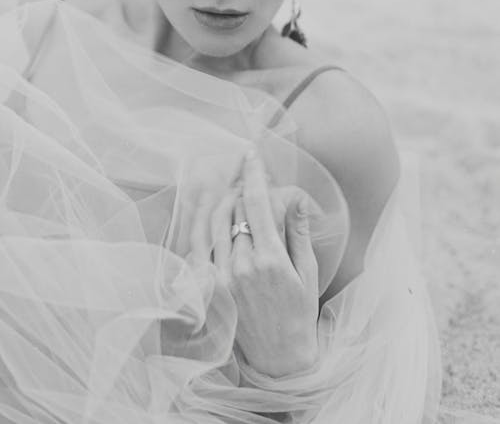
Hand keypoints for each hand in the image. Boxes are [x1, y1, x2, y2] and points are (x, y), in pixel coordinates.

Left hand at [211, 149, 319, 377]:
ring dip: (222, 200)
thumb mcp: (308, 271)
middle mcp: (242, 265)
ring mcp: (222, 277)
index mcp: (270, 258)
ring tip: (232, 190)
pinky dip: (204, 223)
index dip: (253, 173)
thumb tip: (296, 197)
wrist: (280, 358)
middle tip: (248, 175)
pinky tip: (209, 212)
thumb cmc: (300, 313)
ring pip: (214, 223)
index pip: (257, 203)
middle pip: (235, 208)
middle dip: (242, 186)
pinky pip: (201, 246)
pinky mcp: (211, 287)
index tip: (251, 153)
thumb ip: (298, 231)